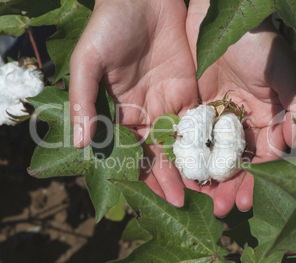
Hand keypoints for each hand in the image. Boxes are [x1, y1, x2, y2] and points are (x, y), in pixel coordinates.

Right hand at [69, 0, 198, 205]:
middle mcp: (145, 114)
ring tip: (204, 189)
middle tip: (183, 201)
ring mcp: (169, 103)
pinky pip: (199, 119)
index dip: (141, 173)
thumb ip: (84, 100)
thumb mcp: (88, 62)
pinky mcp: (190, 90)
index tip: (153, 194)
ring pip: (181, 141)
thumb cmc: (109, 26)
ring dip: (191, 165)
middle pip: (159, 153)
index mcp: (118, 112)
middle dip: (170, 177)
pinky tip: (215, 158)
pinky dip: (206, 140)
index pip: (130, 151)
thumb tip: (80, 143)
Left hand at [186, 1, 295, 215]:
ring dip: (204, 179)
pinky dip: (183, 157)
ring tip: (198, 201)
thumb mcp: (282, 71)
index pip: (263, 158)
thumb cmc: (257, 42)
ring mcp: (215, 119)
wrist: (220, 19)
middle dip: (228, 187)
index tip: (245, 200)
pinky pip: (187, 139)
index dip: (255, 181)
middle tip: (221, 209)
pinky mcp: (191, 111)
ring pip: (209, 156)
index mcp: (265, 119)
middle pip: (234, 163)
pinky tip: (178, 176)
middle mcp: (240, 124)